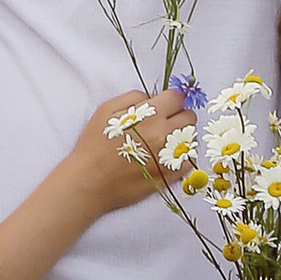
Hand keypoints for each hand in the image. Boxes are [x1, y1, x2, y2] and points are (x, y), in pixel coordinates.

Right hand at [67, 83, 195, 213]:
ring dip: (181, 135)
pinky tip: (167, 156)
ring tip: (165, 140)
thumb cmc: (94, 145)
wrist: (89, 182)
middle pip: (189, 117)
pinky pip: (189, 160)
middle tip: (165, 121)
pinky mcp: (170, 175)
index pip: (177, 98)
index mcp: (149, 115)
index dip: (172, 99)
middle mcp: (164, 134)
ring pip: (191, 138)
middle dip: (179, 115)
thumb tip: (152, 98)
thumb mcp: (106, 110)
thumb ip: (133, 97)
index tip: (167, 103)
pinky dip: (182, 156)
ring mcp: (169, 156)